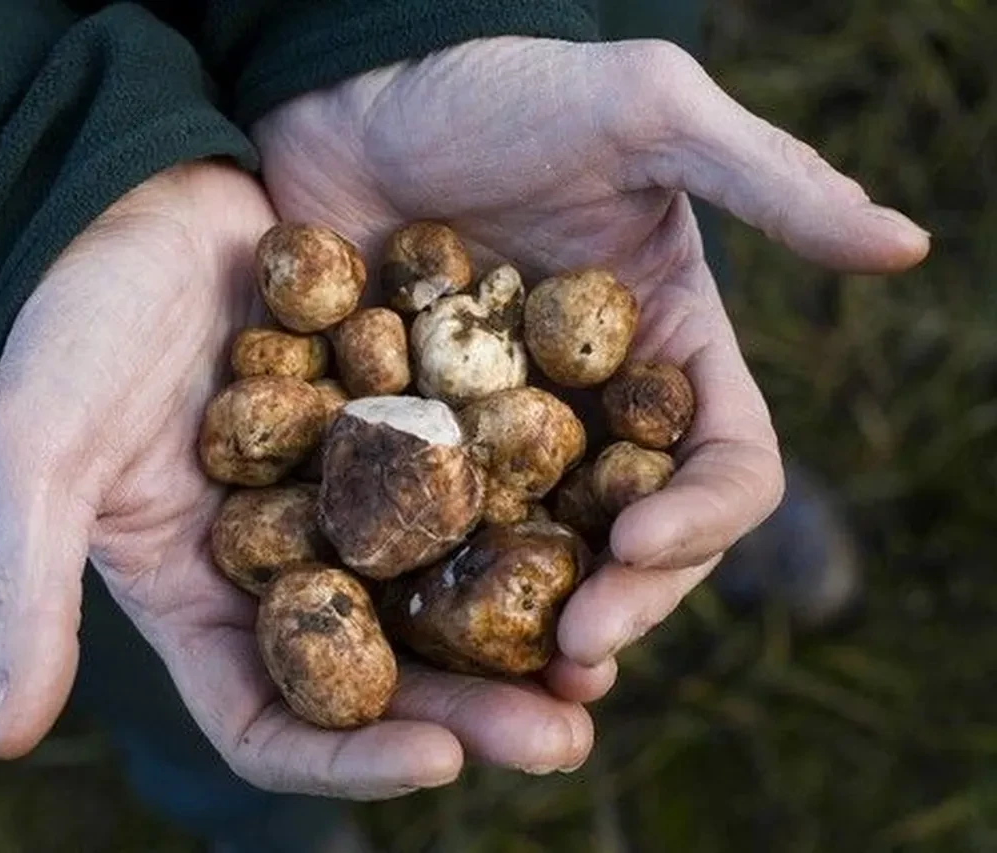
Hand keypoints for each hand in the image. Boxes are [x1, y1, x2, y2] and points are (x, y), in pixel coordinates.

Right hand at [0, 161, 595, 800]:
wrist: (134, 203)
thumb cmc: (67, 327)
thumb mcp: (32, 454)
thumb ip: (25, 587)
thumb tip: (1, 740)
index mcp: (198, 601)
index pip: (272, 722)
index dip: (349, 760)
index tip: (439, 762)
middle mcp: (282, 568)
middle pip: (383, 676)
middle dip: (469, 713)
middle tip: (567, 733)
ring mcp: (345, 500)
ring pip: (440, 594)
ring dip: (516, 633)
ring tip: (600, 657)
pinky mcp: (393, 430)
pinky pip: (467, 487)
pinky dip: (521, 514)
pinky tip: (597, 525)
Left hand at [253, 38, 928, 686]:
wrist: (354, 95)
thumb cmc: (499, 91)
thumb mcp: (645, 111)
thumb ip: (768, 180)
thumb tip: (909, 244)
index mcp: (666, 348)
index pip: (723, 462)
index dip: (704, 518)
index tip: (641, 544)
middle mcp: (593, 408)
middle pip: (638, 537)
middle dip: (626, 599)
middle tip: (576, 651)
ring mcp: (501, 433)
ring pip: (544, 557)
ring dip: (540, 626)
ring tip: (516, 682)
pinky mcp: (414, 440)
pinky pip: (439, 529)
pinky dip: (441, 584)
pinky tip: (418, 627)